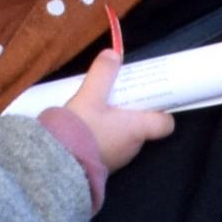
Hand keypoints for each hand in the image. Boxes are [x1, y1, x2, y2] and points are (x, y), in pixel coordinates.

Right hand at [65, 29, 173, 171]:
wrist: (55, 164)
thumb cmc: (80, 129)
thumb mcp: (89, 95)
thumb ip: (102, 73)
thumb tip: (113, 55)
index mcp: (137, 130)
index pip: (166, 124)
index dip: (162, 111)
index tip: (150, 98)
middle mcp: (133, 148)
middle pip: (143, 127)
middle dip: (132, 112)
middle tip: (117, 97)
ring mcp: (118, 160)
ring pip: (124, 137)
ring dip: (116, 125)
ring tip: (97, 110)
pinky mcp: (102, 166)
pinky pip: (109, 147)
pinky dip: (103, 137)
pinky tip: (86, 127)